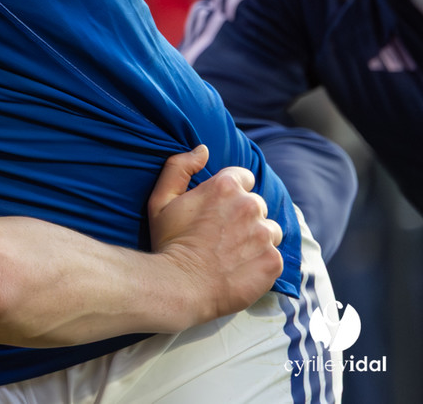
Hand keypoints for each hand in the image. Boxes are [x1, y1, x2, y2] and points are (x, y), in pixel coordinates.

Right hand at [147, 145, 282, 321]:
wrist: (180, 286)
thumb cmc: (168, 242)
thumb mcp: (161, 199)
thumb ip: (179, 167)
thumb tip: (203, 149)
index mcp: (225, 186)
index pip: (244, 177)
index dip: (231, 192)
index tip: (219, 209)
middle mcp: (250, 206)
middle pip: (257, 204)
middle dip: (244, 216)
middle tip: (222, 235)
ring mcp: (265, 234)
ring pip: (270, 230)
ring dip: (257, 238)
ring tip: (233, 253)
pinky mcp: (274, 261)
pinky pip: (275, 256)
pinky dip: (261, 261)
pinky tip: (240, 268)